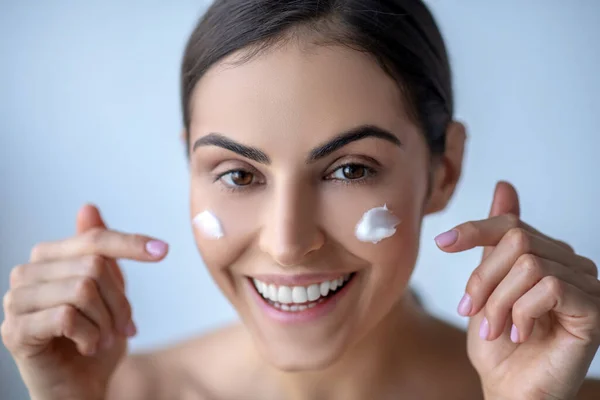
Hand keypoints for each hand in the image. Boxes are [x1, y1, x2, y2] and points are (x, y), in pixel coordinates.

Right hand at [1, 204, 168, 399]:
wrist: (79, 390)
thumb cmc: (93, 340)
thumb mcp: (107, 292)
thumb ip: (99, 253)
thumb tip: (88, 206)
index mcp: (48, 259)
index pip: (94, 240)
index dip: (130, 243)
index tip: (163, 252)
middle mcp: (26, 274)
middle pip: (94, 266)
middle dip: (120, 301)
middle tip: (124, 326)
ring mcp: (15, 302)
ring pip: (82, 289)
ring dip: (106, 321)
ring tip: (104, 339)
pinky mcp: (14, 331)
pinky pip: (67, 316)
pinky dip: (90, 336)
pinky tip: (87, 347)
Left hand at [435, 182, 599, 399]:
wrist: (511, 391)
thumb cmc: (499, 345)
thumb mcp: (487, 286)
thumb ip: (495, 243)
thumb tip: (505, 187)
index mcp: (545, 255)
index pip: (510, 225)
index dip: (473, 229)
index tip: (441, 243)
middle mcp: (570, 263)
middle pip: (516, 241)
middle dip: (483, 279)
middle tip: (471, 310)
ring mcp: (586, 285)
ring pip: (528, 264)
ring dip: (498, 301)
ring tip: (493, 328)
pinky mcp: (593, 308)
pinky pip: (548, 287)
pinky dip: (521, 312)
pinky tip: (519, 334)